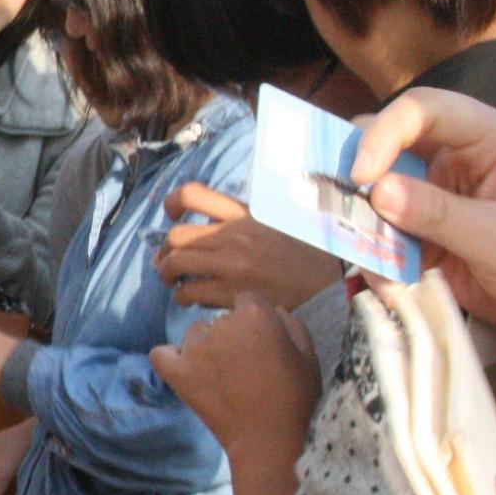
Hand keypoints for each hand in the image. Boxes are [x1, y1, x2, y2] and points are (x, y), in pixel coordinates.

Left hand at [149, 295, 319, 474]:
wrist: (269, 439)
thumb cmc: (295, 397)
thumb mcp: (307, 354)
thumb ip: (290, 323)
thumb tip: (273, 309)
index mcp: (255, 314)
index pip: (247, 300)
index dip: (256, 320)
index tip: (262, 341)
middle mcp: (221, 325)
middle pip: (221, 319)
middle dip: (233, 335)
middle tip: (246, 365)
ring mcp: (196, 349)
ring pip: (194, 334)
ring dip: (205, 346)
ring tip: (221, 374)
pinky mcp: (178, 372)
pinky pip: (161, 354)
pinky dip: (170, 359)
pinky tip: (185, 369)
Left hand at [155, 183, 342, 311]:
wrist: (331, 285)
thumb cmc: (308, 255)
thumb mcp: (279, 222)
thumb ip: (246, 219)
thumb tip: (214, 223)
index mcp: (245, 213)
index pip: (193, 194)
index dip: (173, 203)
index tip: (171, 215)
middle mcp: (234, 235)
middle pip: (175, 236)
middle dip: (164, 252)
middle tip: (166, 263)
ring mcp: (231, 265)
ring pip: (175, 265)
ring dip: (168, 275)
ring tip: (175, 284)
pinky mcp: (232, 293)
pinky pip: (189, 293)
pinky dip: (184, 297)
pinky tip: (193, 300)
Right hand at [349, 90, 495, 332]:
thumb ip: (442, 215)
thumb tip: (379, 192)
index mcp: (482, 136)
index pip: (422, 109)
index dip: (384, 133)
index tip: (362, 175)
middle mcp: (448, 153)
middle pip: (381, 140)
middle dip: (357, 174)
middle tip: (345, 209)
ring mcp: (426, 187)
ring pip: (368, 187)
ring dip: (361, 221)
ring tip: (373, 256)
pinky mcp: (411, 222)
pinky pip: (373, 228)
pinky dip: (371, 253)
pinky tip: (391, 281)